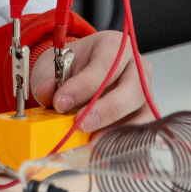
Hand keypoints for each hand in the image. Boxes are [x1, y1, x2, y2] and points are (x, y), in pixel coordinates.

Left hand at [37, 29, 152, 131]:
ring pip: (143, 111)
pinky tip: (105, 146)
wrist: (78, 71)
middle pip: (133, 88)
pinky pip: (143, 128)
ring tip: (93, 141)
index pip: (105, 64)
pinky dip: (126, 139)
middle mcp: (136, 66)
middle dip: (106, 109)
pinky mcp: (145, 112)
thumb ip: (48, 78)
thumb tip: (45, 92)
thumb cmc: (71, 65)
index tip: (61, 102)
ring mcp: (145, 90)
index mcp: (114, 46)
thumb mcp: (53, 66)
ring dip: (119, 129)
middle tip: (81, 124)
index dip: (84, 85)